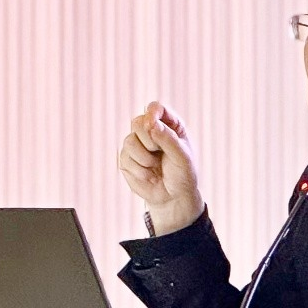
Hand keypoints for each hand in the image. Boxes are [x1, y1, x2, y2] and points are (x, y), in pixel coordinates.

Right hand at [119, 102, 204, 235]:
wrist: (173, 198)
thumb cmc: (182, 175)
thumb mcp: (182, 156)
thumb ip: (168, 139)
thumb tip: (151, 124)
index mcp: (169, 126)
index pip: (156, 109)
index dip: (152, 113)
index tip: (152, 124)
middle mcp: (151, 132)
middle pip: (138, 122)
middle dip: (148, 139)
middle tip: (159, 152)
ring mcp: (137, 145)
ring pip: (129, 140)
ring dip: (144, 158)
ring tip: (155, 167)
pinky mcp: (127, 159)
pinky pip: (125, 157)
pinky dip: (139, 170)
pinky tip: (149, 176)